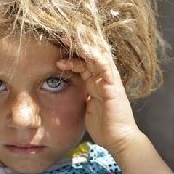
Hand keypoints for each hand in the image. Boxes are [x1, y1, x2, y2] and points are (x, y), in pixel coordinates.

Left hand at [56, 33, 141, 154]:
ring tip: (68, 36)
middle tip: (61, 33)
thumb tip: (67, 91)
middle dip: (76, 43)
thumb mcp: (86, 107)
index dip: (71, 53)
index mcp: (96, 82)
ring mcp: (109, 80)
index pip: (83, 61)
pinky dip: (94, 56)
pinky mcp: (113, 86)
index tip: (55, 46)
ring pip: (97, 55)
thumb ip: (81, 95)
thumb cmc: (104, 127)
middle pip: (90, 54)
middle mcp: (103, 78)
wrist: (118, 140)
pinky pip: (104, 66)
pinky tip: (83, 49)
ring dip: (83, 45)